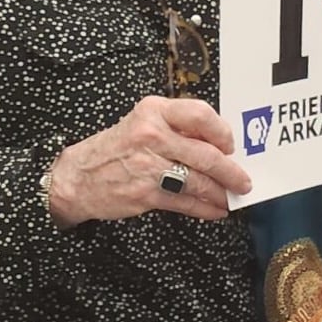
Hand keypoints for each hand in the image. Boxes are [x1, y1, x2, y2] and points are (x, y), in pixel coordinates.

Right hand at [46, 95, 251, 228]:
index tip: (231, 145)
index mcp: (154, 111)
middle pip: (205, 153)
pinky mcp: (145, 194)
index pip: (199, 114)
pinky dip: (204, 208)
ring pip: (198, 181)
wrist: (77, 177)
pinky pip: (185, 202)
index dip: (221, 131)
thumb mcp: (143, 124)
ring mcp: (148, 166)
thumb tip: (220, 144)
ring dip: (220, 192)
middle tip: (243, 180)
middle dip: (230, 171)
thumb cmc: (117, 148)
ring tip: (230, 198)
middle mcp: (151, 135)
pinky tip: (215, 210)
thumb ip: (177, 128)